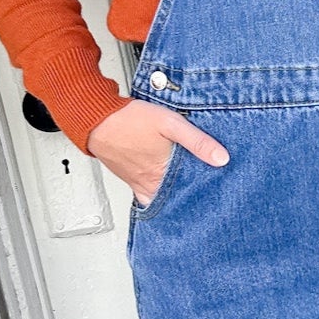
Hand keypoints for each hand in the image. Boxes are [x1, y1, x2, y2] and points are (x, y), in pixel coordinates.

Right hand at [87, 99, 229, 204]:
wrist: (96, 118)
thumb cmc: (130, 120)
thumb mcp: (170, 123)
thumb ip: (197, 141)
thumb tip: (221, 158)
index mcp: (162, 174)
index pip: (190, 194)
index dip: (204, 195)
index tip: (217, 194)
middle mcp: (149, 183)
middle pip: (176, 199)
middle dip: (191, 198)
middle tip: (206, 197)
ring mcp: (138, 183)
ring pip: (161, 198)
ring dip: (174, 197)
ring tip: (189, 193)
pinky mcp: (130, 178)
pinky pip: (146, 195)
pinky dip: (157, 195)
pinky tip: (164, 187)